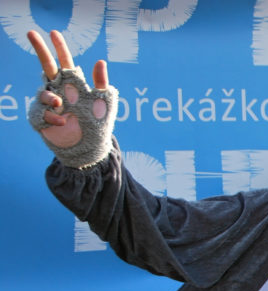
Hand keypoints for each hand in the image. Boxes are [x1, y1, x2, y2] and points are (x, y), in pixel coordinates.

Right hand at [27, 30, 116, 167]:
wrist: (90, 149)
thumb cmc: (98, 125)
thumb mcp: (104, 103)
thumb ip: (101, 83)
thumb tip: (100, 60)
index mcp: (74, 85)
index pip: (64, 62)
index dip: (59, 47)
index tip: (53, 32)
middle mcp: (59, 91)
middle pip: (46, 67)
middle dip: (40, 50)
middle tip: (31, 32)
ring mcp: (49, 105)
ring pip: (42, 93)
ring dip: (49, 98)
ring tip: (60, 106)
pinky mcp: (42, 119)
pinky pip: (38, 113)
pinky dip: (49, 117)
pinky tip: (61, 122)